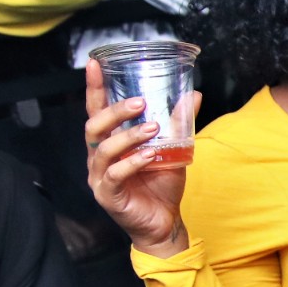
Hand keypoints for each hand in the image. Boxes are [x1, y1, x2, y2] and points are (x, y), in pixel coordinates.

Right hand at [85, 59, 196, 257]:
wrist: (165, 223)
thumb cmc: (162, 185)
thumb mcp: (174, 149)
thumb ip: (178, 123)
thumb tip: (193, 94)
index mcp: (109, 143)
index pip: (96, 110)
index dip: (94, 88)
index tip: (95, 63)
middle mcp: (98, 158)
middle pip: (94, 127)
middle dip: (115, 111)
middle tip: (140, 103)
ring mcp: (100, 178)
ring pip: (104, 150)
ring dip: (128, 136)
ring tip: (152, 129)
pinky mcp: (108, 196)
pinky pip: (116, 176)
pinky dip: (133, 163)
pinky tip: (150, 156)